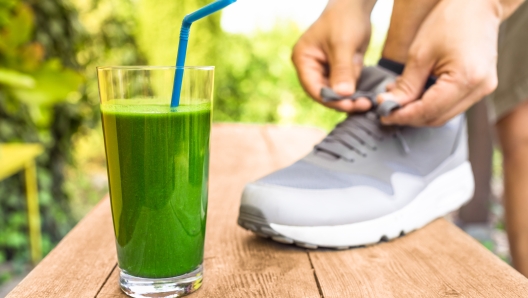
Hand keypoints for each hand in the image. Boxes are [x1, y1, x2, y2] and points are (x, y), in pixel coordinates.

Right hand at [292, 0, 375, 111]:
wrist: (356, 6)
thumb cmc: (345, 19)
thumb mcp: (343, 44)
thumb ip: (342, 70)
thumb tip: (343, 95)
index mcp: (303, 59)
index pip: (313, 87)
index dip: (330, 100)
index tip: (349, 105)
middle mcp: (310, 67)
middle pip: (325, 92)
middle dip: (344, 99)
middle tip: (364, 105)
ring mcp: (324, 69)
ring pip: (338, 91)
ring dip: (353, 94)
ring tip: (368, 96)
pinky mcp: (338, 70)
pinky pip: (347, 84)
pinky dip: (357, 87)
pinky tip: (367, 90)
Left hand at [378, 0, 501, 125]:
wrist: (478, 4)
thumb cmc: (450, 21)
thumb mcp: (420, 53)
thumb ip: (406, 85)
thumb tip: (390, 105)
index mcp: (465, 79)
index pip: (428, 111)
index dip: (402, 116)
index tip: (382, 114)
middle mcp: (479, 89)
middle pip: (436, 118)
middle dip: (409, 116)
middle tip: (386, 108)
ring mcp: (482, 89)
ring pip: (443, 115)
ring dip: (419, 111)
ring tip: (397, 98)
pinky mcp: (480, 87)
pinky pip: (451, 105)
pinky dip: (431, 104)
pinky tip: (414, 94)